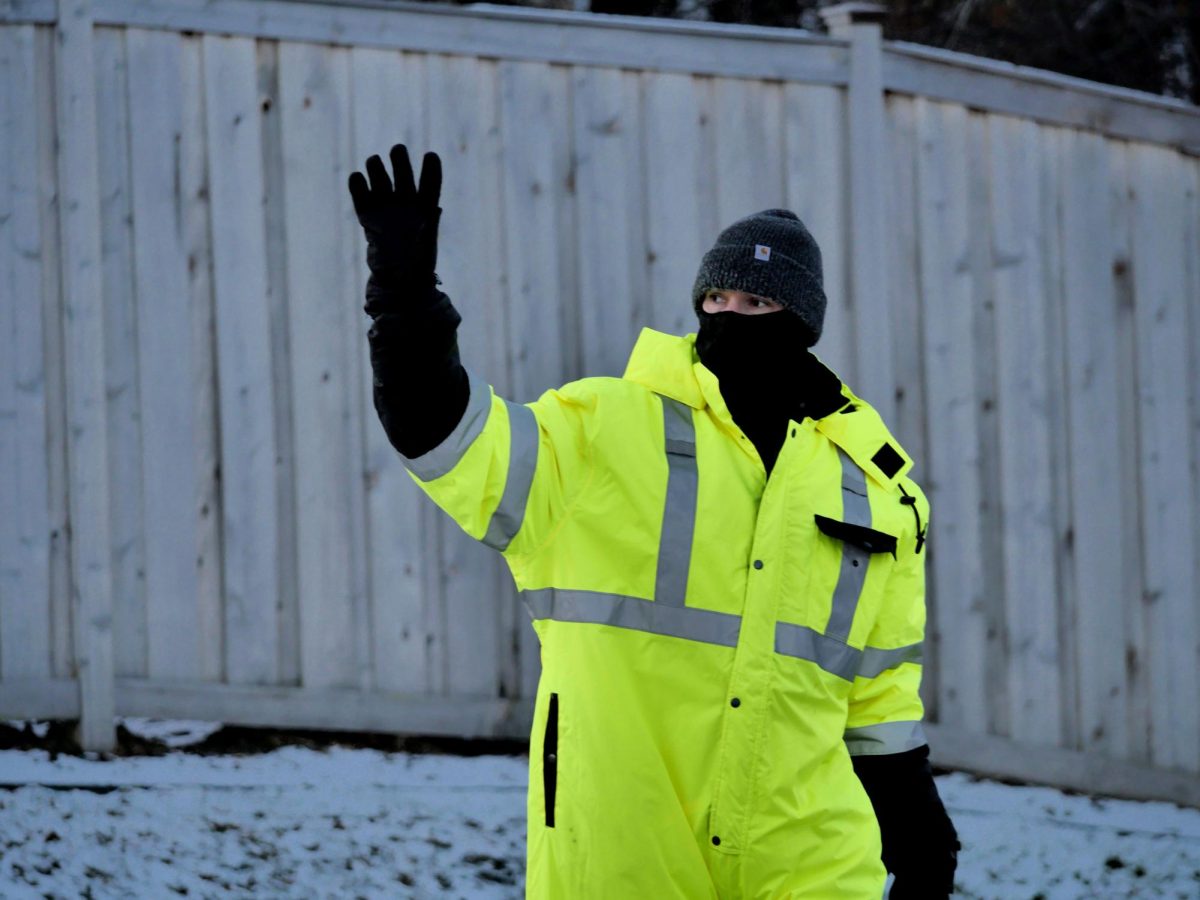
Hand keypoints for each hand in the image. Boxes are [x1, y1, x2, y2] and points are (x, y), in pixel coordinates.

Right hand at [348, 144, 441, 307]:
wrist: (397, 282)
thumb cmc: (418, 264)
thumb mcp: (427, 240)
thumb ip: (426, 219)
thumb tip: (425, 203)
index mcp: (427, 208)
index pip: (430, 181)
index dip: (430, 168)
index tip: (430, 155)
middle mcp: (406, 204)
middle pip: (403, 172)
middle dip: (399, 159)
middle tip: (397, 150)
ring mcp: (386, 208)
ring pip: (380, 176)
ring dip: (377, 166)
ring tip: (375, 163)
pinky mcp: (368, 215)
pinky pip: (360, 191)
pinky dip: (357, 182)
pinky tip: (357, 178)